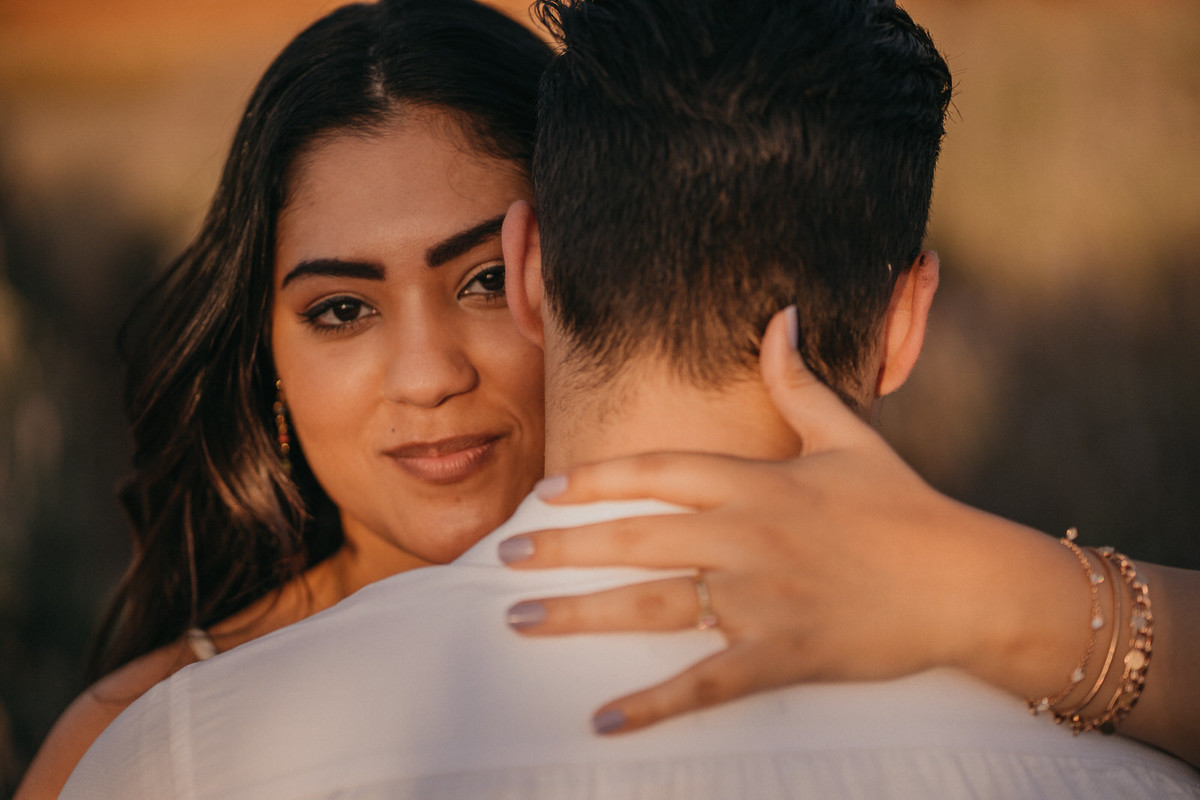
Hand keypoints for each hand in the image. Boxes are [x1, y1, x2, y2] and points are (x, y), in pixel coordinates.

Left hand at [500, 307, 1081, 733]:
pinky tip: (600, 719)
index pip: (658, 472)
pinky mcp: (783, 653)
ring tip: (519, 621)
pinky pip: (706, 681)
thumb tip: (779, 316)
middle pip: (636, 537)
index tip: (545, 491)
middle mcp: (748, 534)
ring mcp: (762, 596)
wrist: (968, 581)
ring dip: (579, 614)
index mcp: (759, 482)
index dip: (596, 480)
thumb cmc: (906, 508)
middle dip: (562, 547)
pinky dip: (652, 703)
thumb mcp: (850, 437)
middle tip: (505, 558)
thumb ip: (799, 382)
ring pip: (653, 604)